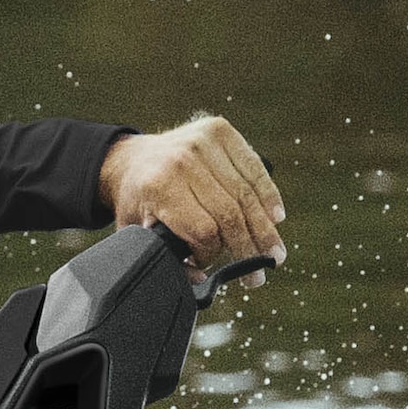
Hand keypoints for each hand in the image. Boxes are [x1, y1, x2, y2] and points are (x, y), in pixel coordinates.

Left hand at [99, 113, 286, 270]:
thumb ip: (164, 257)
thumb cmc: (138, 200)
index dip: (212, 253)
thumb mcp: (136, 232)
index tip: (210, 264)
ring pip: (245, 193)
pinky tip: (276, 216)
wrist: (131, 159)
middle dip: (249, 247)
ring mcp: (202, 142)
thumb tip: (200, 278)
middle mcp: (182, 161)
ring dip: (264, 227)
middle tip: (261, 273)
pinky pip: (252, 167)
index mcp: (159, 187)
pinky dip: (268, 193)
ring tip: (274, 253)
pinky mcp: (219, 130)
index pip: (203, 230)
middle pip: (229, 212)